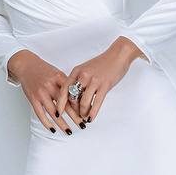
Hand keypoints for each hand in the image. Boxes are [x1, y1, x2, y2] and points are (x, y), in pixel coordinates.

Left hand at [6, 38, 145, 132]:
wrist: (117, 55)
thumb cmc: (102, 63)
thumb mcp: (86, 68)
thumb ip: (79, 80)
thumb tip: (74, 95)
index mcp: (76, 72)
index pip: (64, 90)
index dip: (60, 103)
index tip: (57, 112)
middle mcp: (83, 76)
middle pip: (73, 98)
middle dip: (73, 110)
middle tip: (75, 118)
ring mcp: (94, 81)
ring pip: (83, 102)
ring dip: (83, 113)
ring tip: (83, 118)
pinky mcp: (104, 86)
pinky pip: (96, 103)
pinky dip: (92, 113)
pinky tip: (91, 119)